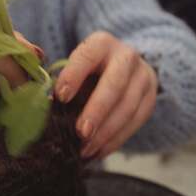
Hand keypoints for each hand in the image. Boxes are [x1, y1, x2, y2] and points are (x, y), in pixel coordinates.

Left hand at [56, 32, 157, 158]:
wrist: (123, 66)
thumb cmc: (88, 70)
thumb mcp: (75, 68)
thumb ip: (62, 84)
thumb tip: (45, 107)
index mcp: (101, 43)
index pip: (87, 56)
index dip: (74, 75)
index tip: (61, 97)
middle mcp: (126, 56)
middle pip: (115, 84)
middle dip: (97, 110)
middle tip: (81, 132)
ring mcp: (143, 77)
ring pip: (128, 107)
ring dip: (106, 132)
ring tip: (86, 149)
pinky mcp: (150, 98)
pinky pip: (136, 122)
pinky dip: (116, 140)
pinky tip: (99, 151)